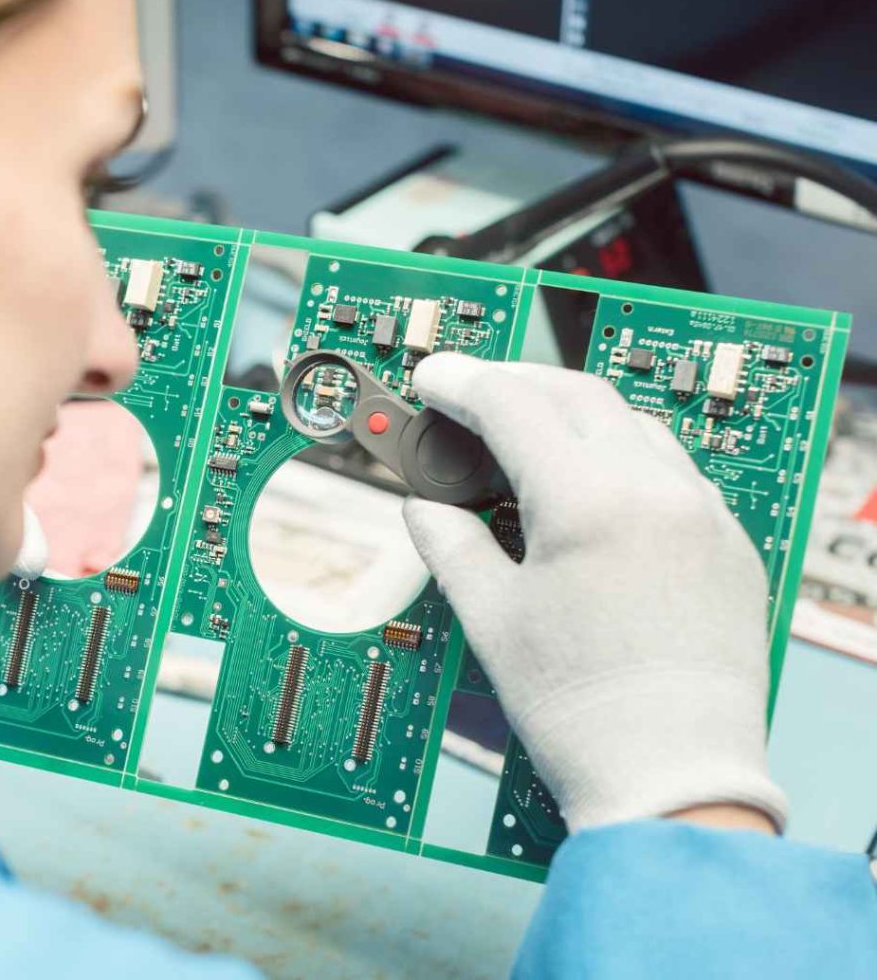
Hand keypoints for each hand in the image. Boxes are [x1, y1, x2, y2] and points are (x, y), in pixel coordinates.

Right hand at [403, 353, 786, 833]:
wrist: (673, 776)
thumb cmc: (582, 710)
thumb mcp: (491, 619)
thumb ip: (450, 542)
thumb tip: (426, 508)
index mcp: (587, 504)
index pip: (512, 406)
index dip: (462, 383)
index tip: (435, 377)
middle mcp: (654, 491)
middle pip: (576, 395)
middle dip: (517, 384)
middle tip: (473, 397)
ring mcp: (701, 513)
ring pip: (631, 423)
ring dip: (574, 415)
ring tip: (530, 440)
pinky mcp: (727, 542)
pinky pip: (672, 468)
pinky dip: (623, 455)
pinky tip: (594, 486)